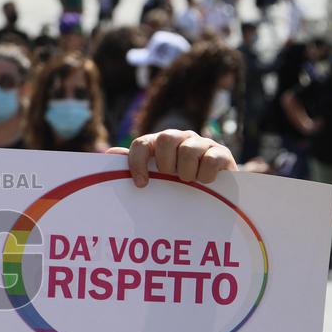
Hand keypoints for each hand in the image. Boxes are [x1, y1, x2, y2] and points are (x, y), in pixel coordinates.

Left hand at [107, 129, 237, 187]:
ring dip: (186, 172)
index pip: (142, 143)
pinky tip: (205, 182)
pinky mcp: (222, 153)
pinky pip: (212, 159)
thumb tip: (109, 153)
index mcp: (159, 144)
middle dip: (165, 163)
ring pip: (189, 150)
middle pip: (166, 138)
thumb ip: (134, 163)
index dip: (137, 162)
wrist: (215, 193)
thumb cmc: (177, 184)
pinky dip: (205, 175)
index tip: (141, 184)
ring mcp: (202, 143)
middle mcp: (180, 138)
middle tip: (171, 177)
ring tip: (188, 181)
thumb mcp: (155, 176)